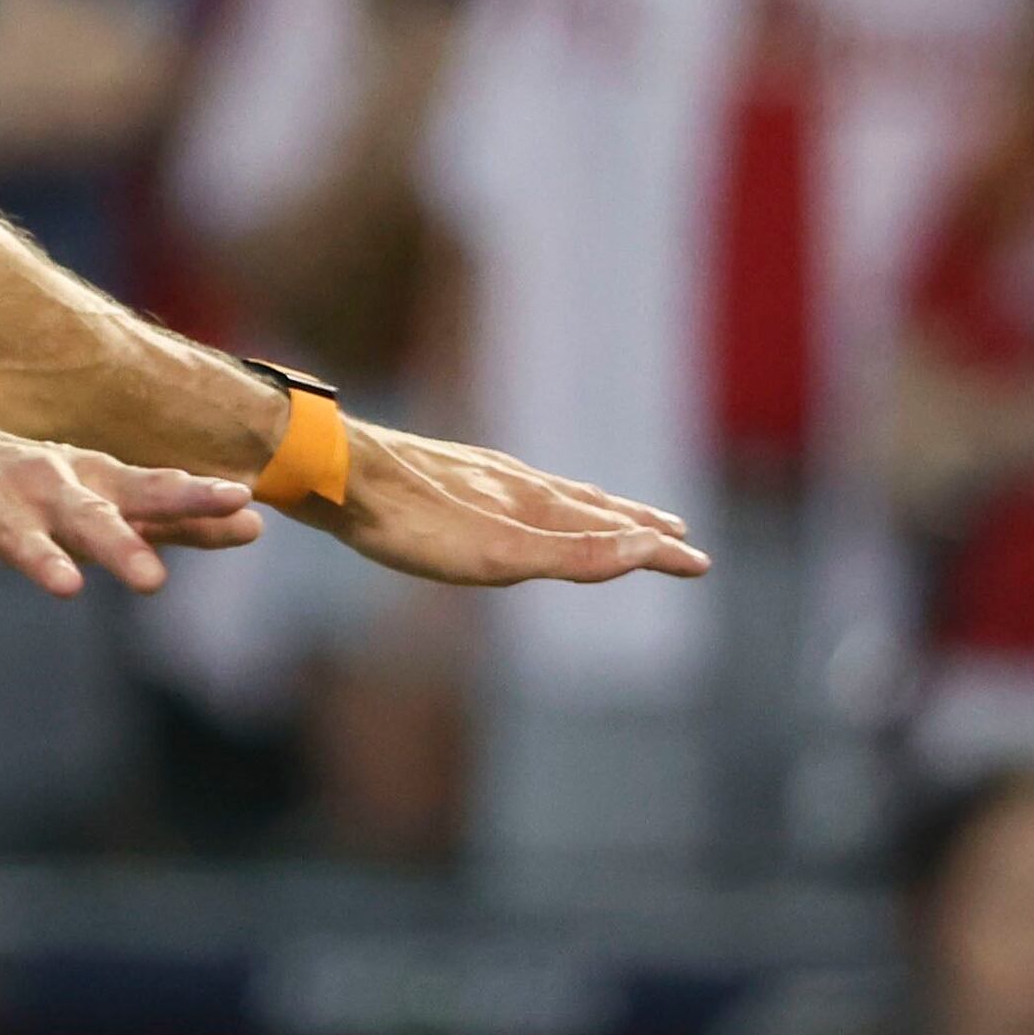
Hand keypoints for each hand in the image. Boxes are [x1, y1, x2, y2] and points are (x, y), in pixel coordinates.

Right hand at [0, 411, 260, 594]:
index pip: (151, 493)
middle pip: (90, 516)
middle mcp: (46, 486)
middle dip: (121, 544)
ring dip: (42, 556)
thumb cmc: (27, 487)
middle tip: (154, 581)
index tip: (241, 505)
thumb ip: (172, 519)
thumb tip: (256, 525)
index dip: (193, 500)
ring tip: (67, 587)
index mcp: (91, 485)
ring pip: (20, 529)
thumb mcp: (101, 500)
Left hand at [323, 422, 708, 586]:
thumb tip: (648, 548)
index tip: (699, 561)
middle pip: (590, 507)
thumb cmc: (411, 524)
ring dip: (591, 509)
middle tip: (673, 530)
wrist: (334, 473)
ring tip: (612, 514)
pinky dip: (538, 499)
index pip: (614, 532)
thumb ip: (572, 555)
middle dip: (635, 524)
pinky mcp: (441, 475)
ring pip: (551, 494)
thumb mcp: (498, 555)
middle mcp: (515, 484)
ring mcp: (478, 476)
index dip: (656, 550)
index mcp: (535, 506)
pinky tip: (515, 499)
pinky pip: (509, 488)